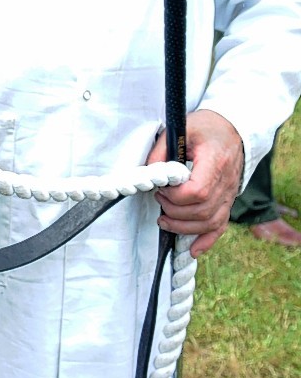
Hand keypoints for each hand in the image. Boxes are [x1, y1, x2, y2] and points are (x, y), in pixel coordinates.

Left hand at [145, 109, 244, 256]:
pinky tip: (192, 250)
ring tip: (163, 221)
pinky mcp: (228, 201)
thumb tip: (147, 172)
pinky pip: (221, 226)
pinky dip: (206, 240)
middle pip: (203, 211)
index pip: (198, 191)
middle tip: (158, 199)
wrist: (231, 128)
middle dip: (175, 211)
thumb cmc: (204, 127)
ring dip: (184, 228)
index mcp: (216, 162)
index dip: (176, 196)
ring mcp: (230, 194)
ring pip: (210, 222)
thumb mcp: (180, 129)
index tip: (161, 188)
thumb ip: (162, 150)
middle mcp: (227, 182)